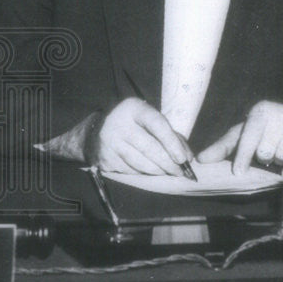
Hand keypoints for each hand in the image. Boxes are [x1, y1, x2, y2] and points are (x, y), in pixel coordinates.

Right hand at [43, 98, 191, 174]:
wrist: (94, 132)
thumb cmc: (131, 125)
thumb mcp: (147, 119)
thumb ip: (169, 134)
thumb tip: (187, 158)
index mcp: (133, 108)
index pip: (157, 124)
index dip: (172, 143)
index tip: (183, 158)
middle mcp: (118, 123)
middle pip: (149, 148)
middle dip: (169, 163)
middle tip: (181, 172)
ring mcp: (109, 142)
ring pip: (141, 163)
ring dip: (158, 171)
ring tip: (168, 173)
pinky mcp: (105, 158)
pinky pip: (130, 171)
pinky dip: (143, 173)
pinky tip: (148, 171)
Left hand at [197, 100, 282, 172]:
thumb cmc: (269, 132)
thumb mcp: (245, 135)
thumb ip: (224, 147)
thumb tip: (200, 160)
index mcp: (259, 110)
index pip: (247, 137)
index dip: (242, 156)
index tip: (238, 173)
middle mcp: (277, 110)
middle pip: (265, 151)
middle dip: (266, 158)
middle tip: (268, 153)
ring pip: (282, 156)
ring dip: (280, 160)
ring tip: (282, 150)